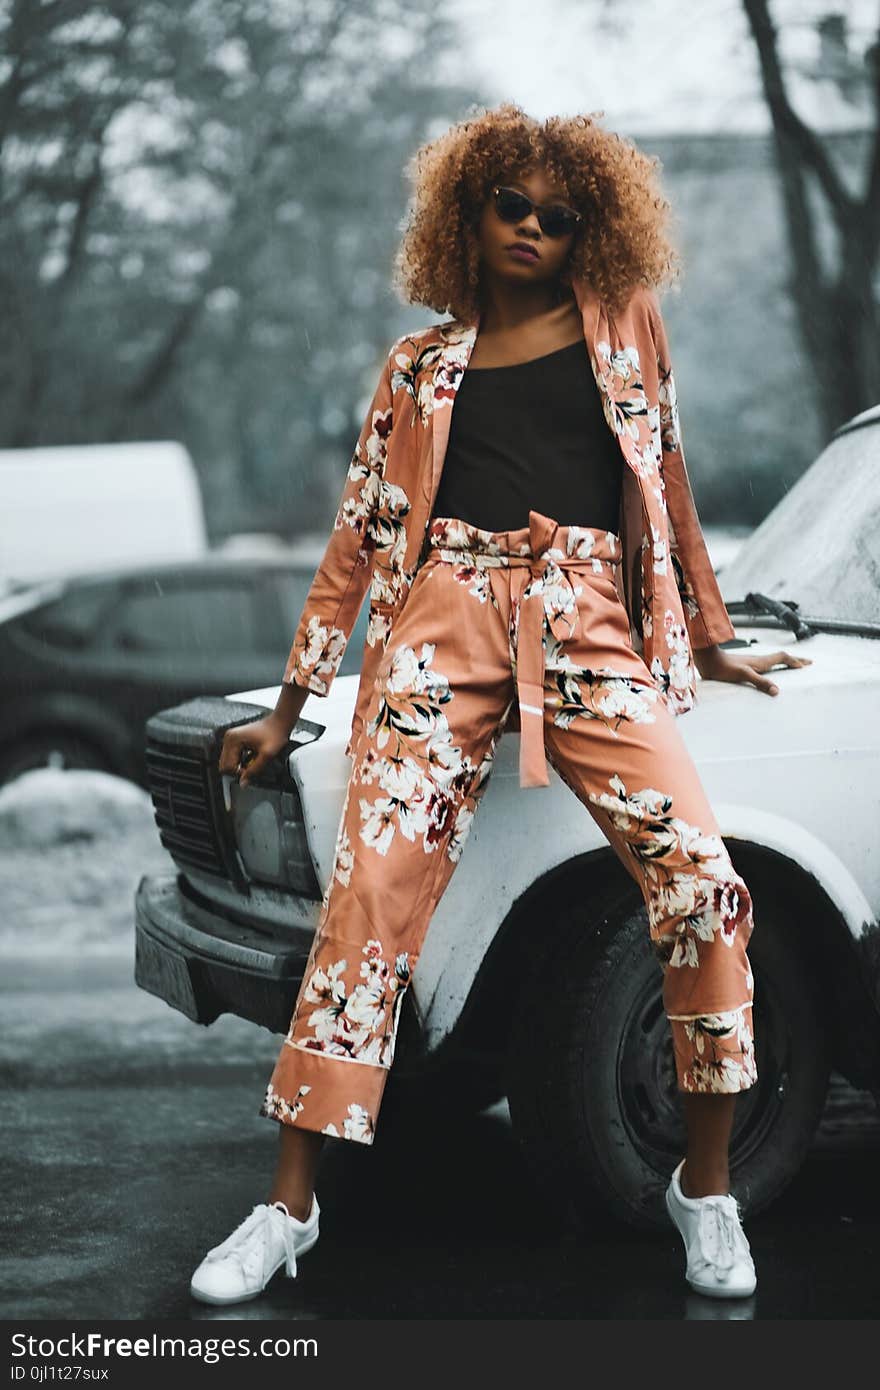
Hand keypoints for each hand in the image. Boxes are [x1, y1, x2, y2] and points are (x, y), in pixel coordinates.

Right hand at [218, 714, 290, 787]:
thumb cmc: (275, 734)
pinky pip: (232, 756)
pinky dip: (240, 760)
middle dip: (238, 769)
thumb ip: (254, 770)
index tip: (252, 770)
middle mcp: (229, 738)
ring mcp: (230, 738)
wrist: (278, 723)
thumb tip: (243, 783)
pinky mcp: (234, 740)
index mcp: (233, 740)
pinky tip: (251, 756)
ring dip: (239, 765)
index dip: (240, 772)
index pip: (227, 766)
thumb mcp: (267, 755)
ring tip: (253, 760)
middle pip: (224, 765)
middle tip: (252, 767)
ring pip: (227, 762)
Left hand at [693, 643, 811, 696]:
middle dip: (795, 660)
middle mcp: (758, 661)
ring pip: (772, 661)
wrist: (708, 661)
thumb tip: (777, 691)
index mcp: (761, 662)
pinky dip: (772, 668)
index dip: (795, 661)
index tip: (806, 665)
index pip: (783, 658)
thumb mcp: (743, 675)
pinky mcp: (743, 667)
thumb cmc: (724, 668)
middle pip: (781, 658)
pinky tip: (768, 673)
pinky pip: (764, 666)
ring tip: (792, 667)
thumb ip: (760, 682)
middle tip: (807, 663)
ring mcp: (751, 663)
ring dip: (784, 663)